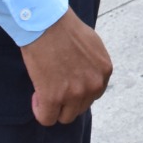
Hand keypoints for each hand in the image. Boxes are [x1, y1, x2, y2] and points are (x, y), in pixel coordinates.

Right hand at [19, 8, 112, 125]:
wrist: (47, 23)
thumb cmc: (65, 29)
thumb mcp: (92, 45)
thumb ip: (93, 65)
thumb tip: (88, 77)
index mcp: (105, 71)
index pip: (93, 94)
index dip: (77, 89)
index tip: (65, 80)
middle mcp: (94, 85)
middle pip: (80, 107)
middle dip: (67, 99)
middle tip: (54, 84)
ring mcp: (75, 93)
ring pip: (65, 116)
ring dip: (54, 106)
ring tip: (44, 89)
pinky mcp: (54, 98)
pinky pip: (47, 118)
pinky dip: (40, 111)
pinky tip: (36, 95)